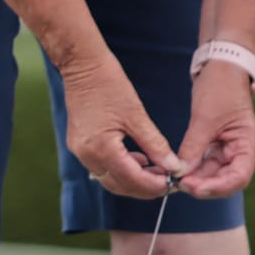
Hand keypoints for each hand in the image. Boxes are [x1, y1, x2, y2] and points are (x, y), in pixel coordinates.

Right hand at [59, 54, 183, 198]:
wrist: (82, 66)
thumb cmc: (109, 85)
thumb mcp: (136, 115)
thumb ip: (155, 145)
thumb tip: (174, 166)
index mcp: (101, 148)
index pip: (131, 179)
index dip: (154, 185)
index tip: (173, 183)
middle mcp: (87, 155)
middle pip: (119, 185)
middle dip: (144, 188)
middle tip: (168, 182)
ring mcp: (81, 152)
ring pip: (110, 179)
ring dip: (133, 180)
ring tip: (157, 171)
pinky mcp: (80, 146)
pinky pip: (103, 167)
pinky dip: (122, 169)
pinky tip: (139, 159)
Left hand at [176, 59, 254, 198]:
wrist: (221, 67)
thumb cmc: (220, 88)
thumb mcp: (205, 118)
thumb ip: (193, 147)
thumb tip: (180, 172)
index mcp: (248, 145)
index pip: (238, 177)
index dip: (217, 187)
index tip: (193, 187)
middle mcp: (240, 151)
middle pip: (224, 180)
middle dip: (202, 185)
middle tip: (176, 184)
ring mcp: (227, 149)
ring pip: (211, 174)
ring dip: (194, 179)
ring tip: (172, 179)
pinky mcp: (214, 146)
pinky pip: (203, 164)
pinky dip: (191, 169)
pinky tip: (175, 171)